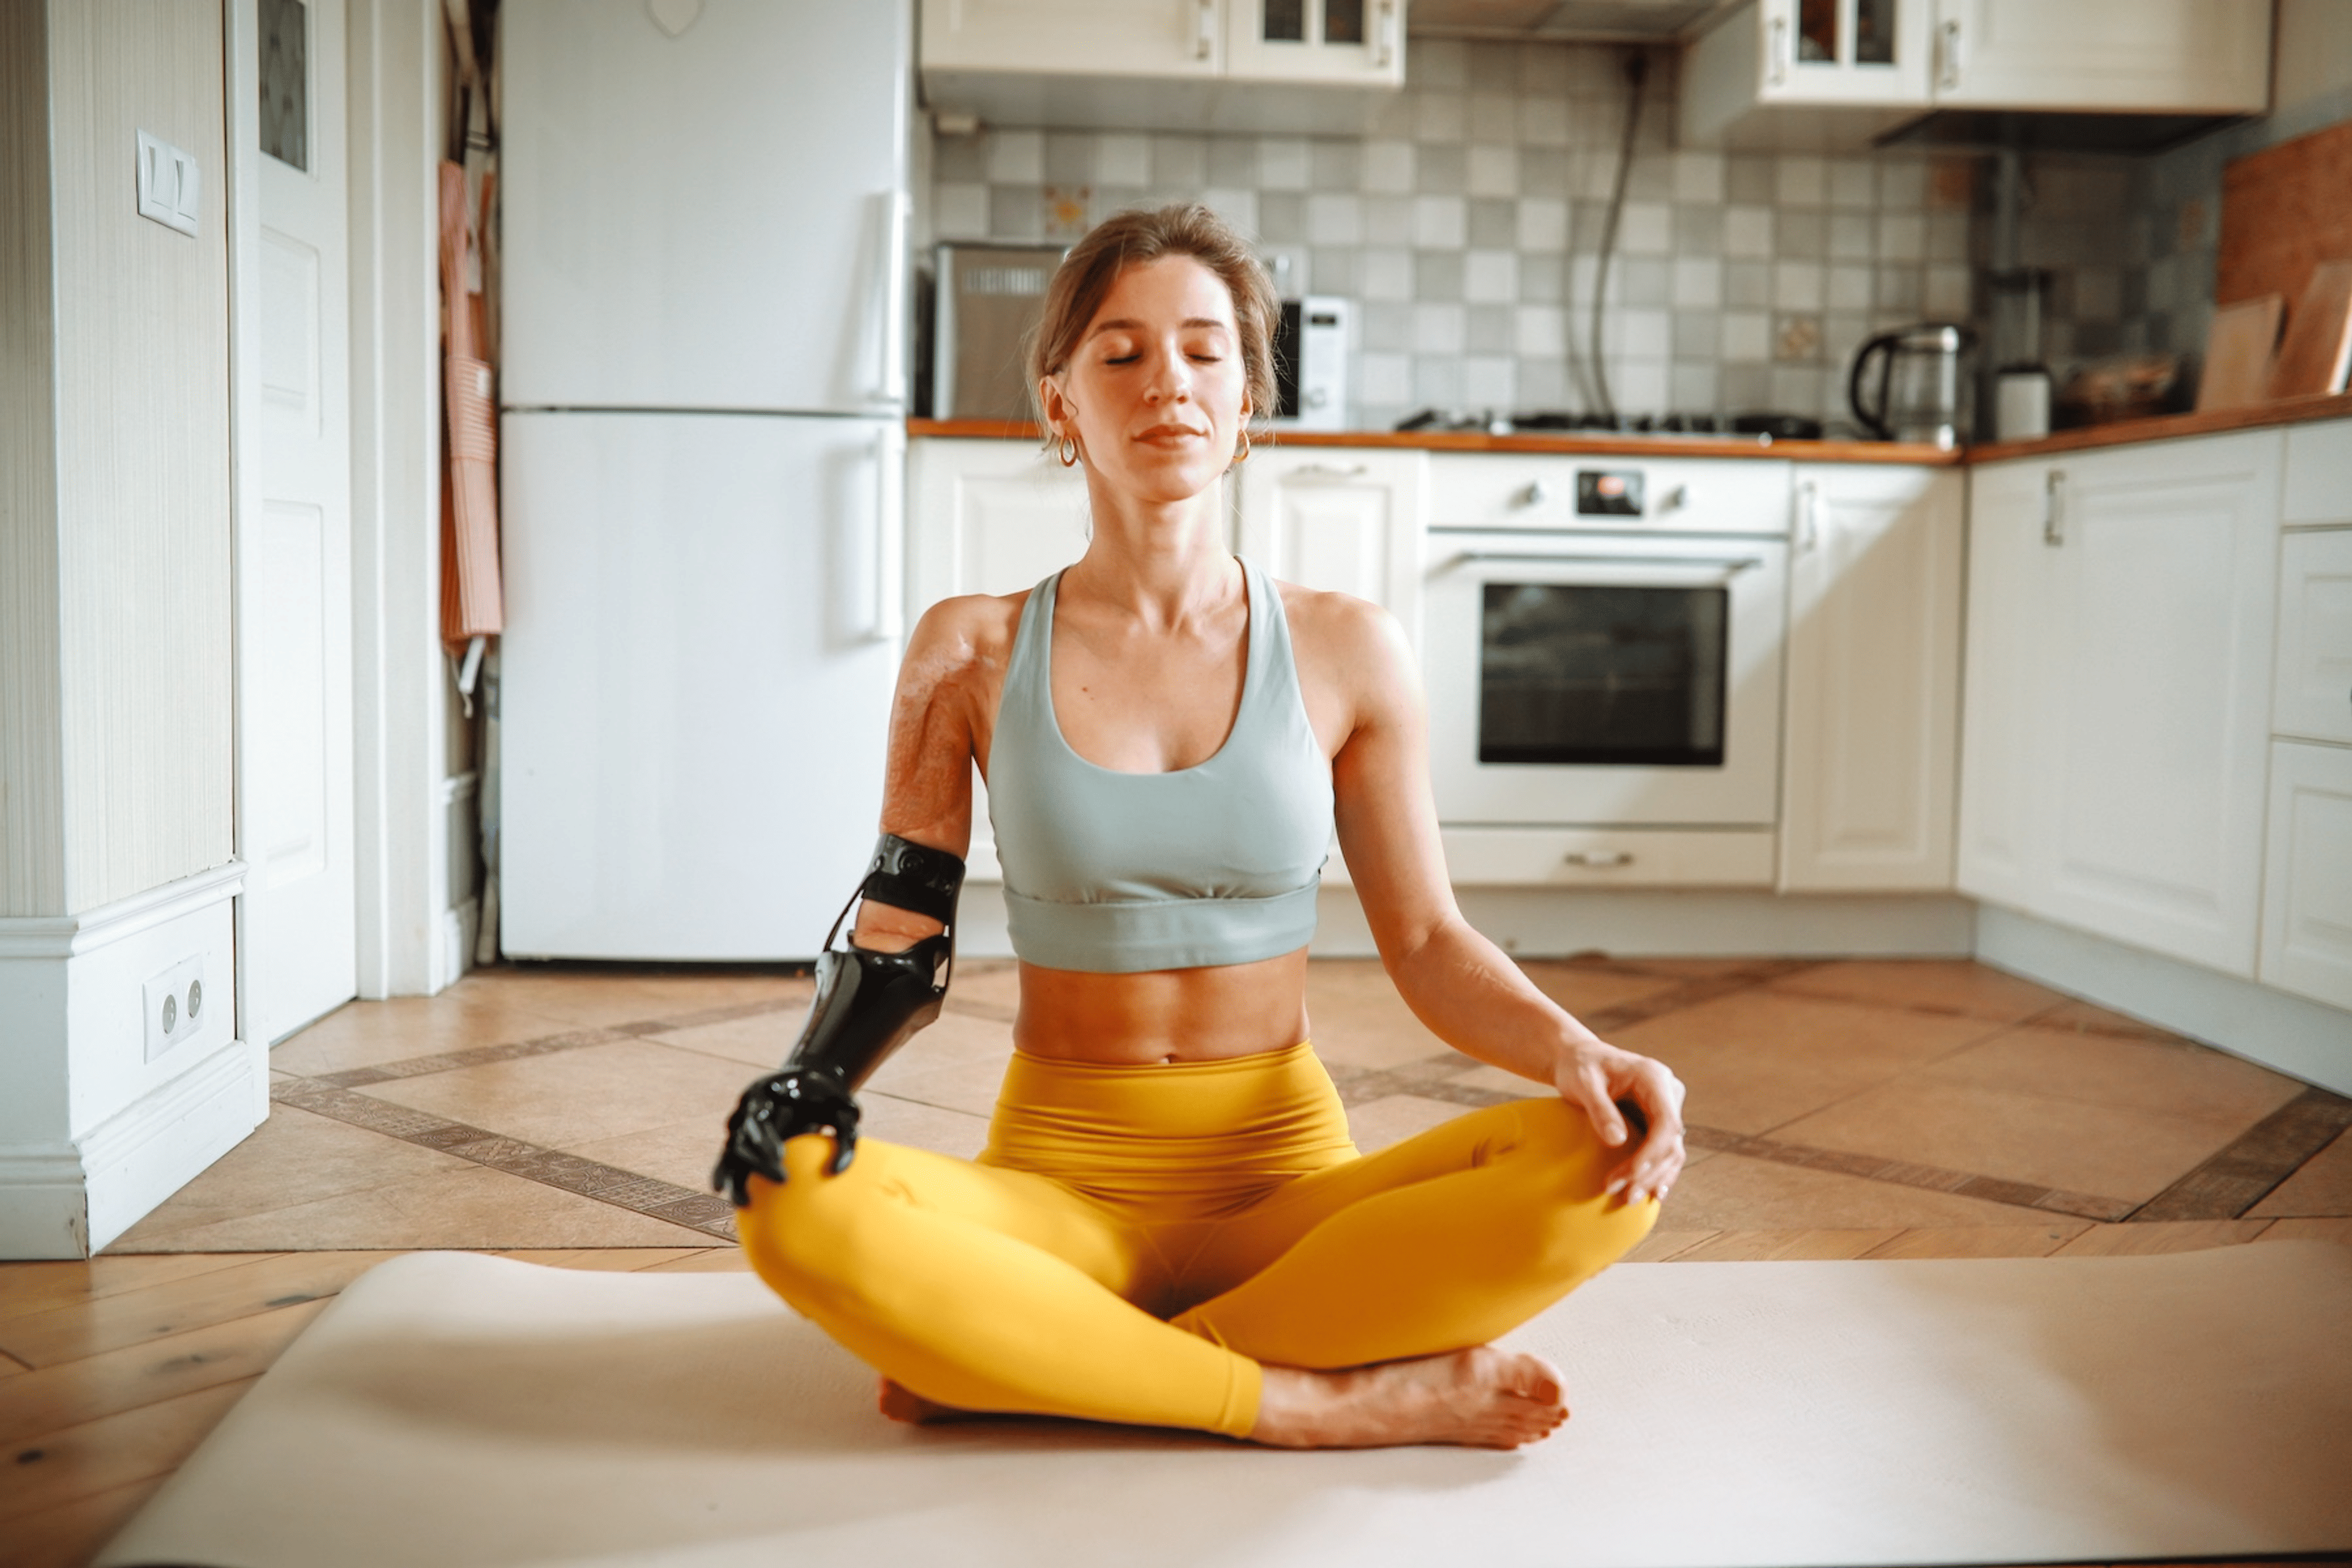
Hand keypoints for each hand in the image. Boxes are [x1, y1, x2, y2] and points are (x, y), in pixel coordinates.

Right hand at [712, 1067, 861, 1207]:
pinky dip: (729, 1178)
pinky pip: (730, 1160)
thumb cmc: (829, 1097)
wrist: (811, 1085)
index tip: (780, 1156)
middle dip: (760, 1160)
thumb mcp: (845, 1109)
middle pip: (745, 1136)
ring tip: (745, 1202)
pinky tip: (741, 1202)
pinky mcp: (742, 1138)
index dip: (766, 1136)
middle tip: (782, 1180)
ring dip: (735, 1176)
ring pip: (731, 1151)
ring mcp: (741, 1123)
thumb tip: (836, 1172)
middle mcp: (747, 1107)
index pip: (758, 1113)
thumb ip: (845, 1136)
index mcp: (765, 1090)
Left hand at [1549, 1038, 1685, 1206]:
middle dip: (1649, 1172)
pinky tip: (1650, 1193)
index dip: (1653, 1153)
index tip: (1631, 1174)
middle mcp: (1668, 1093)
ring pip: (1671, 1151)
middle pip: (1670, 1141)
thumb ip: (1600, 1109)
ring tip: (1630, 1200)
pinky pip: (1663, 1151)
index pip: (1666, 1122)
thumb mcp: (1583, 1082)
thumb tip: (1617, 1141)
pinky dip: (1656, 1172)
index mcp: (1654, 1078)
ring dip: (1653, 1178)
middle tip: (1624, 1196)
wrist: (1579, 1059)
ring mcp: (1666, 1108)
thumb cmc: (1579, 1067)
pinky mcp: (1657, 1121)